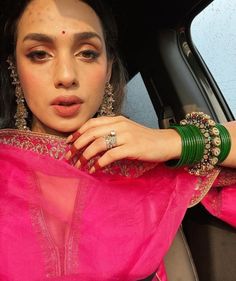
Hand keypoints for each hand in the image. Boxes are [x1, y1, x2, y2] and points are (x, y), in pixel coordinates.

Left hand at [65, 116, 180, 172]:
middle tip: (69, 156)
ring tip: (79, 165)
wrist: (166, 142)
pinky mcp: (132, 148)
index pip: (92, 123)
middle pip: (92, 133)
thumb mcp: (127, 130)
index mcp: (117, 120)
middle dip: (77, 145)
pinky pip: (110, 155)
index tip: (69, 142)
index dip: (78, 132)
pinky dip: (99, 163)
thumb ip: (112, 131)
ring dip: (85, 155)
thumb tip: (93, 142)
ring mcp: (126, 136)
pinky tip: (94, 169)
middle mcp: (120, 125)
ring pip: (98, 144)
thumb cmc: (145, 138)